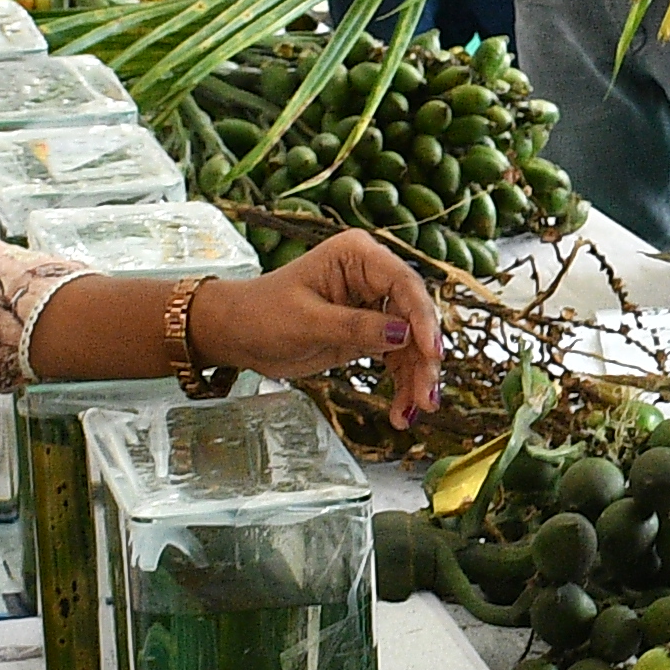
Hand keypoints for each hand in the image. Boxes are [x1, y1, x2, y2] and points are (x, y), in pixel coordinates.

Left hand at [198, 231, 442, 426]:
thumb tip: (405, 335)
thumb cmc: (262, 314)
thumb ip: (357, 327)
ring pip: (411, 342)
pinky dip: (401, 384)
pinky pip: (396, 358)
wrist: (237, 334)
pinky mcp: (370, 332)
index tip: (431, 353)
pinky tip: (400, 411)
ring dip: (415, 378)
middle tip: (426, 396)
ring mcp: (372, 306)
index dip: (422, 318)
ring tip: (412, 412)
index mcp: (357, 256)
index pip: (403, 283)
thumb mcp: (307, 322)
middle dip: (422, 359)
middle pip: (414, 316)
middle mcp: (372, 276)